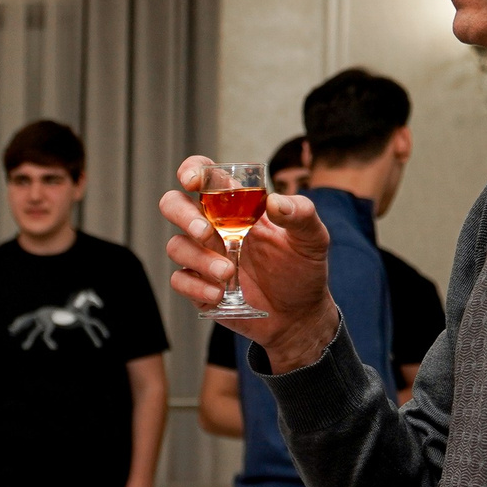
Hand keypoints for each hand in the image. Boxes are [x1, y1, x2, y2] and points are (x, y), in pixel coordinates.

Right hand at [158, 156, 341, 371]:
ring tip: (228, 274)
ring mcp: (203, 257)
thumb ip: (301, 214)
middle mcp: (214, 228)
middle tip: (207, 232)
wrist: (298, 316)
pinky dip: (197, 286)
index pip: (206, 177)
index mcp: (237, 207)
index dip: (192, 171)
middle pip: (174, 205)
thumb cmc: (303, 270)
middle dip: (183, 215)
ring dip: (200, 258)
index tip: (193, 181)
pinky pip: (179, 280)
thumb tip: (274, 201)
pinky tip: (220, 294)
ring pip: (176, 245)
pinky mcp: (197, 285)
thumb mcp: (313, 239)